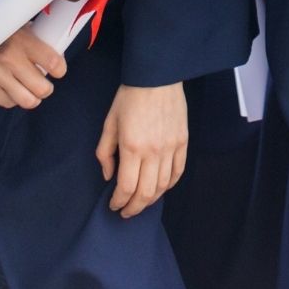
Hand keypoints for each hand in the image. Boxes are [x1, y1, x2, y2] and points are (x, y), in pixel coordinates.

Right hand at [0, 26, 65, 109]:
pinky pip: (8, 103)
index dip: (60, 70)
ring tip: (28, 90)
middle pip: (43, 89)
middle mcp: (10, 58)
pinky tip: (10, 88)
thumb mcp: (17, 27)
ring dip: (31, 97)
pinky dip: (12, 99)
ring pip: (28, 101)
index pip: (54, 62)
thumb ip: (36, 38)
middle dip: (45, 88)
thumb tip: (57, 49)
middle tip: (42, 84)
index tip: (58, 70)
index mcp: (23, 40)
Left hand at [97, 82, 188, 217]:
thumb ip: (105, 152)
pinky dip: (169, 185)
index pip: (126, 187)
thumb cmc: (130, 97)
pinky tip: (161, 189)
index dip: (119, 201)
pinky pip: (178, 172)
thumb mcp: (109, 123)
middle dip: (134, 207)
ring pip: (163, 186)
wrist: (158, 77)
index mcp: (132, 147)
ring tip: (141, 202)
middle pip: (146, 193)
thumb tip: (108, 175)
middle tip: (126, 211)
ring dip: (151, 200)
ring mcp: (171, 148)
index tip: (114, 205)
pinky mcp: (182, 143)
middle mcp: (153, 152)